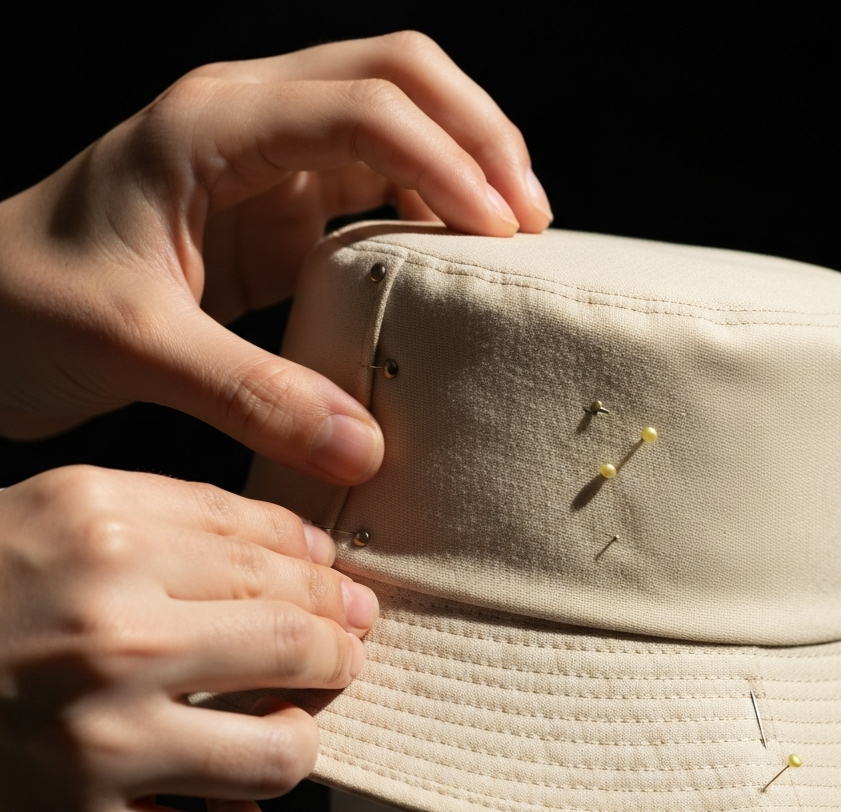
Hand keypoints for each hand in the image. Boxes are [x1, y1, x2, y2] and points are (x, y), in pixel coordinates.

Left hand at [0, 32, 551, 481]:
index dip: (448, 163)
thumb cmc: (27, 308)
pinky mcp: (278, 211)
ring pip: (399, 121)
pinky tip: (452, 263)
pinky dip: (428, 212)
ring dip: (464, 166)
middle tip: (528, 220)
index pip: (364, 107)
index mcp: (211, 127)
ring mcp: (268, 162)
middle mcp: (249, 123)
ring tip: (510, 241)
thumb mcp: (133, 348)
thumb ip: (249, 395)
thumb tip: (363, 446)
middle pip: (400, 74)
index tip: (499, 237)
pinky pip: (376, 188)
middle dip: (480, 135)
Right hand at [0, 466, 376, 811]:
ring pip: (279, 755)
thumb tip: (312, 550)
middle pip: (295, 642)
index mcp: (107, 537)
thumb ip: (192, 513)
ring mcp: (96, 743)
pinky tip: (230, 800)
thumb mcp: (66, 507)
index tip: (342, 595)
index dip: (326, 578)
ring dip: (300, 738)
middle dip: (339, 648)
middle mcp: (108, 637)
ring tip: (285, 722)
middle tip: (341, 652)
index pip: (276, 555)